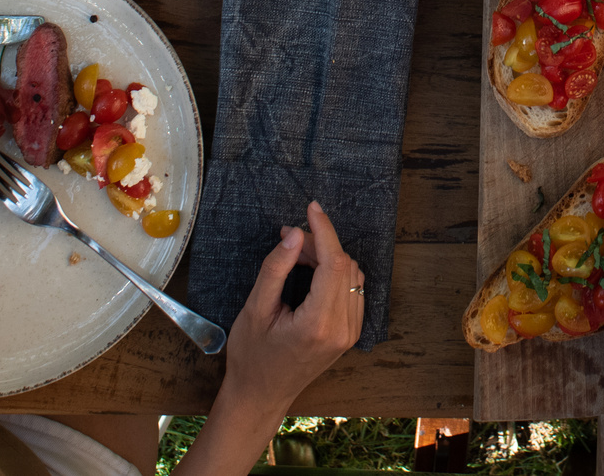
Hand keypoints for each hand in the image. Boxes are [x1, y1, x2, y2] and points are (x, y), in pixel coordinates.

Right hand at [217, 201, 364, 420]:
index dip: (324, 230)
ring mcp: (350, 333)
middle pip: (344, 266)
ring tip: (297, 256)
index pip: (334, 262)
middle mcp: (342, 328)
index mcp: (319, 324)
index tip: (311, 208)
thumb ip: (276, 268)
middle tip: (288, 238)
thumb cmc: (252, 356)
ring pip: (351, 276)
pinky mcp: (350, 334)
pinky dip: (335, 274)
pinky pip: (351, 290)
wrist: (260, 395)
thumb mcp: (255, 309)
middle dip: (320, 243)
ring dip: (328, 257)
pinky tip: (311, 272)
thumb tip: (295, 234)